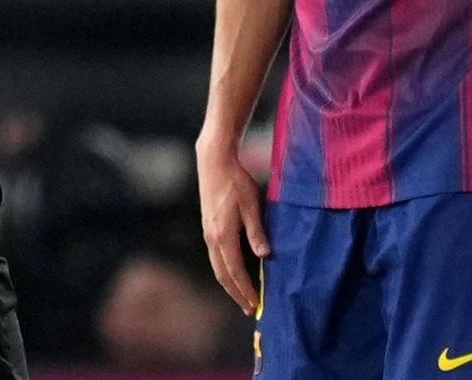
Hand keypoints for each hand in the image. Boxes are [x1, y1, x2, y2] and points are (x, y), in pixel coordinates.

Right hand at [197, 142, 269, 315]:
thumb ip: (256, 231)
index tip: (256, 304)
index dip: (245, 289)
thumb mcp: (251, 205)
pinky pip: (216, 258)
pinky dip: (225, 271)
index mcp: (222, 235)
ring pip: (217, 267)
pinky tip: (234, 273)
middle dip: (236, 293)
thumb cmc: (236, 182)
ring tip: (243, 296)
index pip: (234, 271)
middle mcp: (212, 238)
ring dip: (230, 284)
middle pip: (222, 275)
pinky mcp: (208, 228)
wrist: (214, 163)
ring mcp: (208, 234)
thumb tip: (264, 256)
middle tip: (250, 308)